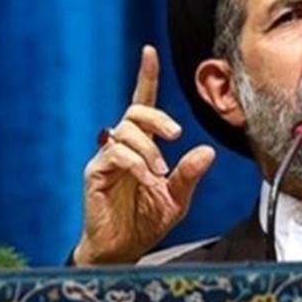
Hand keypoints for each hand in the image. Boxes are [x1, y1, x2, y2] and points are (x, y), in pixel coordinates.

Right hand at [72, 46, 215, 265]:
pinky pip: (116, 155)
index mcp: (142, 146)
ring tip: (159, 174)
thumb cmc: (146, 222)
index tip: (149, 52)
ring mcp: (106, 158)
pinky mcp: (95, 173)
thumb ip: (189, 175)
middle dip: (157, 118)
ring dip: (149, 150)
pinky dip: (136, 165)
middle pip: (135, 112)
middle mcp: (122, 146)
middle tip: (176, 136)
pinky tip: (146, 181)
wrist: (122, 250)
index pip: (143, 104)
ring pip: (126, 132)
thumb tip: (207, 151)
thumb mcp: (177, 199)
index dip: (146, 77)